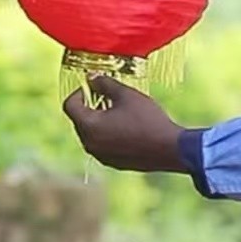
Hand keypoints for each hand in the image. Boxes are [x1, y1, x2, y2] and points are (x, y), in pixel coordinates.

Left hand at [62, 76, 187, 174]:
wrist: (171, 149)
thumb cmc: (147, 119)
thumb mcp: (125, 94)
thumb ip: (104, 83)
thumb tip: (91, 78)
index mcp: (88, 126)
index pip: (69, 105)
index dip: (78, 92)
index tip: (93, 87)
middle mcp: (90, 144)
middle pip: (79, 120)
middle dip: (89, 106)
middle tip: (107, 97)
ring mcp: (101, 156)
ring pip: (91, 134)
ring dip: (98, 121)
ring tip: (119, 111)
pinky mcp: (114, 164)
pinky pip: (102, 145)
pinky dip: (107, 134)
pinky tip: (127, 127)